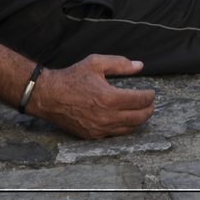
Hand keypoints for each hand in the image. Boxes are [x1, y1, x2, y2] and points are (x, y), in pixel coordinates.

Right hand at [30, 55, 154, 139]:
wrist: (48, 96)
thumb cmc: (72, 78)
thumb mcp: (96, 63)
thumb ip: (120, 64)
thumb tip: (139, 66)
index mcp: (110, 98)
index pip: (140, 101)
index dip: (150, 96)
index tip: (151, 93)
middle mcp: (106, 117)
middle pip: (139, 118)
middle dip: (148, 110)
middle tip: (150, 104)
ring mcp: (99, 129)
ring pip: (128, 129)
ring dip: (138, 120)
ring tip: (141, 112)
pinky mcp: (91, 136)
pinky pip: (114, 134)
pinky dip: (123, 127)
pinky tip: (124, 120)